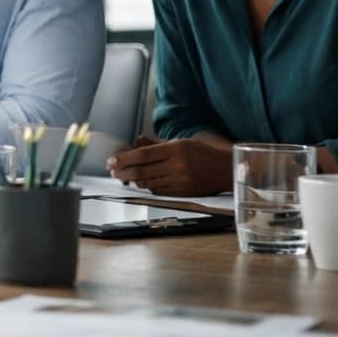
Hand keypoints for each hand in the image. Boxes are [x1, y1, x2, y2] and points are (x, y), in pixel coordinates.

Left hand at [106, 136, 231, 195]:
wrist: (226, 170)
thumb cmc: (202, 153)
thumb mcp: (180, 143)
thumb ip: (157, 145)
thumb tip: (135, 143)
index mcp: (176, 150)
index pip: (143, 155)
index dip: (124, 158)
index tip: (111, 160)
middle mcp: (178, 166)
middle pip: (141, 171)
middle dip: (123, 171)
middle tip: (112, 171)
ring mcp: (180, 181)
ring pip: (147, 183)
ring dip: (133, 180)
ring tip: (124, 175)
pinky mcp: (183, 193)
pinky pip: (158, 191)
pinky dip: (147, 186)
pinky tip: (142, 182)